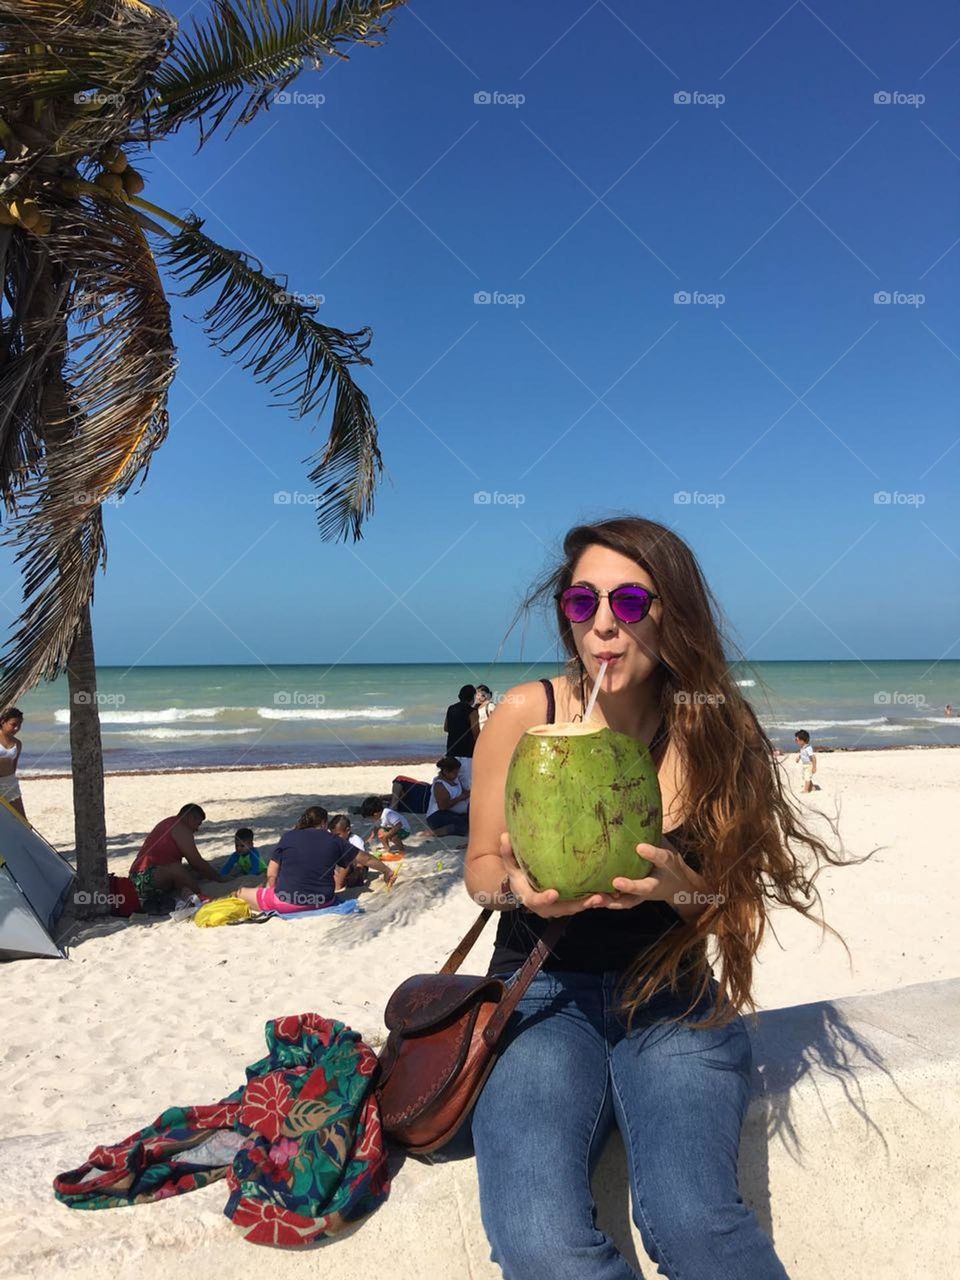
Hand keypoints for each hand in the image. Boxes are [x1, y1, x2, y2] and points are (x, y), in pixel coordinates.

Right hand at [499, 833, 605, 918]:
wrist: (524, 887)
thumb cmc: (518, 872)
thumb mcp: (511, 863)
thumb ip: (508, 852)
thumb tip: (505, 836)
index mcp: (529, 897)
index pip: (536, 901)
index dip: (545, 899)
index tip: (555, 893)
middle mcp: (545, 907)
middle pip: (562, 909)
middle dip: (578, 905)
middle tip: (593, 898)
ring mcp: (558, 907)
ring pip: (575, 909)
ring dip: (590, 904)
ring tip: (605, 897)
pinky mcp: (568, 904)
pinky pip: (581, 905)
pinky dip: (593, 901)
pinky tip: (608, 895)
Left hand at [590, 837, 708, 916]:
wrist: (678, 886)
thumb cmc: (667, 860)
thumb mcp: (667, 844)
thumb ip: (653, 834)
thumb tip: (637, 809)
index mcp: (666, 865)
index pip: (660, 858)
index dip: (651, 853)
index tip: (640, 847)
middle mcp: (655, 883)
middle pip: (644, 887)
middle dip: (631, 886)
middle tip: (616, 882)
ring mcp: (644, 895)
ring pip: (629, 901)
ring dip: (613, 901)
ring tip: (596, 898)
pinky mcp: (635, 900)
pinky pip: (620, 903)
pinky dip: (607, 903)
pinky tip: (590, 901)